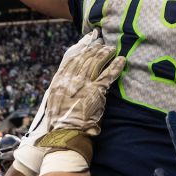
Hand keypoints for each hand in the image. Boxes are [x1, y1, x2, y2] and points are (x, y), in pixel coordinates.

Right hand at [14, 30, 110, 175]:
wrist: (65, 133)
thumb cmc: (59, 121)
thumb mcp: (53, 101)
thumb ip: (61, 88)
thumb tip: (67, 80)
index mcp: (60, 80)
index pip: (71, 59)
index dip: (80, 49)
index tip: (86, 42)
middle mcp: (71, 78)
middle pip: (84, 58)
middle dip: (93, 48)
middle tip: (101, 41)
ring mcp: (83, 84)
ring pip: (96, 63)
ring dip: (104, 54)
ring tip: (111, 48)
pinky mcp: (96, 91)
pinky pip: (108, 75)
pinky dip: (115, 66)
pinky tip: (121, 59)